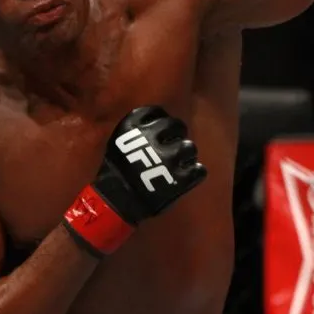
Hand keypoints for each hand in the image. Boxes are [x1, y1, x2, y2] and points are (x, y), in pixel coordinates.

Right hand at [63, 106, 206, 255]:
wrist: (114, 201)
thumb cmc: (115, 172)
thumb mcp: (118, 143)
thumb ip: (136, 131)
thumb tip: (157, 124)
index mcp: (133, 126)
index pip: (156, 111)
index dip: (162, 119)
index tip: (161, 129)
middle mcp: (152, 138)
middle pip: (177, 125)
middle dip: (178, 133)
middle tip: (174, 144)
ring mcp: (169, 158)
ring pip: (191, 147)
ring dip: (187, 154)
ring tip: (181, 162)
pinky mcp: (180, 178)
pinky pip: (199, 170)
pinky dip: (196, 173)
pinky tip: (188, 176)